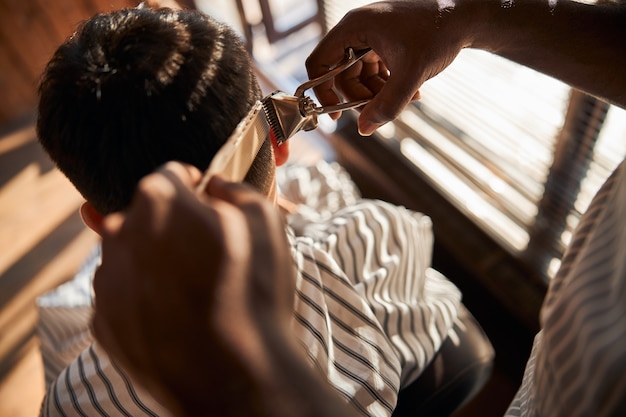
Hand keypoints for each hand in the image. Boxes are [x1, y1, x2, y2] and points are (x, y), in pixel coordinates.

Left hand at [91, 161, 300, 414]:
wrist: (236, 377)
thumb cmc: (253, 292)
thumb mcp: (265, 222)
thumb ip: (235, 188)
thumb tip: (215, 185)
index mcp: (159, 200)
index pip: (173, 175)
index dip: (197, 189)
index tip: (210, 208)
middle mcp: (120, 233)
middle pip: (148, 216)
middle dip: (175, 227)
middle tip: (208, 255)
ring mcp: (107, 280)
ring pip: (132, 256)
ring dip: (157, 263)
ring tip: (194, 291)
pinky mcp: (104, 322)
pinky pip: (124, 295)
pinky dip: (145, 299)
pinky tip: (177, 316)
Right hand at [306, 1, 474, 135]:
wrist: (465, 18)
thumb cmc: (437, 34)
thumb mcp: (411, 75)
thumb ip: (387, 105)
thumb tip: (364, 130)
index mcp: (354, 27)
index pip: (319, 61)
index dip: (323, 90)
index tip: (336, 114)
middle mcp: (358, 30)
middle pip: (342, 75)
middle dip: (361, 97)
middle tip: (381, 110)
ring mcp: (372, 37)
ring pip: (361, 77)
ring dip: (379, 95)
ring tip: (407, 99)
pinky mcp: (385, 43)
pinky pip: (376, 72)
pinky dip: (390, 86)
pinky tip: (413, 93)